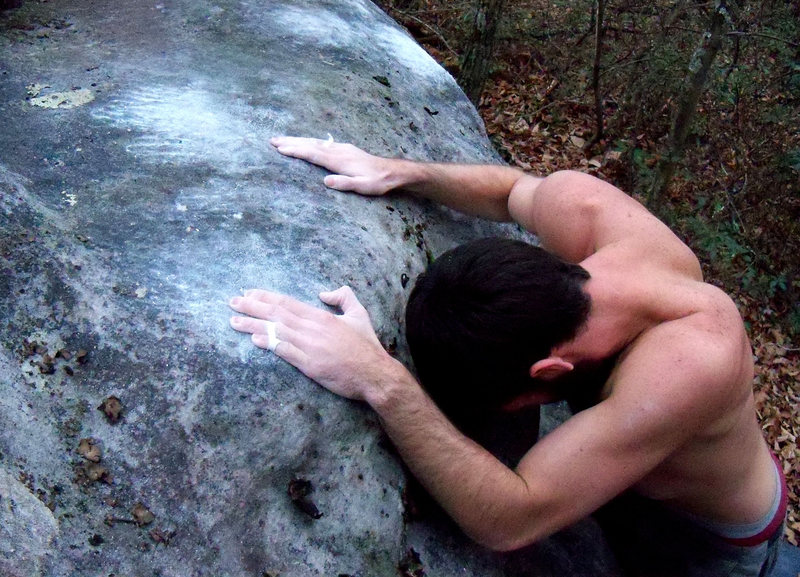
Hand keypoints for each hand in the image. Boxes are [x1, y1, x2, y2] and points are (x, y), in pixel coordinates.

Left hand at [229, 286, 398, 400]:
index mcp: (322, 316)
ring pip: (277, 331)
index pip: (288, 303)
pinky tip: (255, 340)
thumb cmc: (367, 346)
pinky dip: (270, 344)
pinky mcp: (311, 365)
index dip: (266, 297)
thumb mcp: (359, 314)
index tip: (248, 293)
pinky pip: (286, 352)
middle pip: (277, 314)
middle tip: (232, 302)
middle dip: (252, 307)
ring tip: (234, 321)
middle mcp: (313, 329)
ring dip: (253, 325)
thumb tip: (324, 292)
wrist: (375, 374)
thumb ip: (344, 297)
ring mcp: (311, 347)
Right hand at [270, 136, 399, 195]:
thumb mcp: (362, 187)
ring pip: (315, 141)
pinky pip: (322, 142)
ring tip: (282, 139)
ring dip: (298, 140)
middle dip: (291, 142)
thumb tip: (326, 181)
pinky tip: (305, 141)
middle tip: (272, 140)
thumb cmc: (377, 182)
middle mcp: (338, 151)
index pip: (313, 154)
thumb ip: (345, 183)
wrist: (391, 171)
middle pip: (310, 144)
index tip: (280, 149)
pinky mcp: (345, 148)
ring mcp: (341, 148)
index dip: (296, 151)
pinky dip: (309, 141)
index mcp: (339, 160)